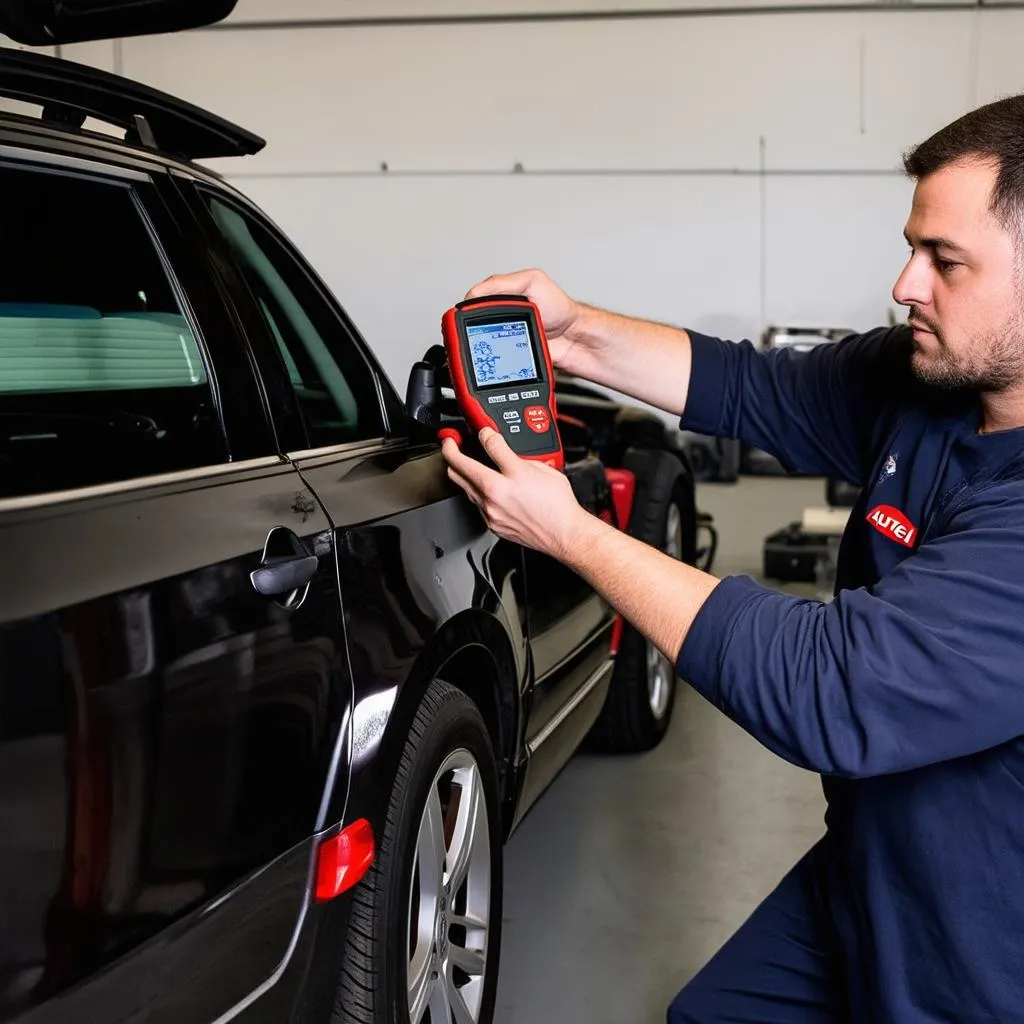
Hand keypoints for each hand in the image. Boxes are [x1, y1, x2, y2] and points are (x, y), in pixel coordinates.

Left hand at [440, 427, 587, 558]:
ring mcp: (491, 510)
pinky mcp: (491, 523)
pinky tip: (481, 486)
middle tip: (450, 442)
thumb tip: (506, 453)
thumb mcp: (545, 469)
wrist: (563, 534)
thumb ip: (521, 458)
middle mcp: (498, 493)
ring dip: (459, 472)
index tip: (482, 432)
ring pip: (462, 486)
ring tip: (460, 462)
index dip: (483, 433)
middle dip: (450, 449)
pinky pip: (474, 503)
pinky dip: (475, 492)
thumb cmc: (559, 505)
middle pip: (459, 466)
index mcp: (515, 475)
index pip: (490, 444)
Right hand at [464, 268, 584, 373]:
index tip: (463, 318)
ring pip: (479, 344)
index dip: (466, 309)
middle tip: (475, 334)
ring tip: (486, 345)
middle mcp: (500, 317)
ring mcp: (504, 336)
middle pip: (472, 325)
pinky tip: (493, 356)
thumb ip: (501, 283)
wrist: (573, 338)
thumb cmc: (560, 309)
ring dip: (479, 347)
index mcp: (502, 297)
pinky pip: (492, 361)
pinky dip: (489, 361)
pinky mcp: (509, 355)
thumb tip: (474, 294)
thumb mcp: (531, 281)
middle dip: (469, 331)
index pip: (473, 302)